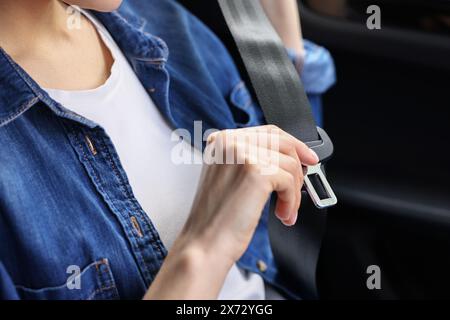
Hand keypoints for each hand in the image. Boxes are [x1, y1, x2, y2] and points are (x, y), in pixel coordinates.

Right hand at [145, 125, 317, 299]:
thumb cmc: (216, 219)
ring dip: (293, 191)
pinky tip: (282, 214)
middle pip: (282, 143)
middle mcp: (229, 142)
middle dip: (298, 167)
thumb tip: (288, 158)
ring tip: (284, 210)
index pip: (267, 132)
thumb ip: (251, 160)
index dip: (293, 144)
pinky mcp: (256, 172)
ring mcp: (242, 154)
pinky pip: (289, 180)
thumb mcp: (229, 178)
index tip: (307, 157)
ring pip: (289, 164)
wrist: (204, 244)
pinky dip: (291, 200)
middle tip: (301, 187)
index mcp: (221, 141)